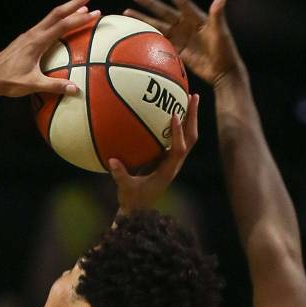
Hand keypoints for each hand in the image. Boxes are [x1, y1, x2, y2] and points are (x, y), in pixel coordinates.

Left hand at [0, 0, 100, 97]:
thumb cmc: (9, 82)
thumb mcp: (33, 84)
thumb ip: (54, 86)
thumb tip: (75, 89)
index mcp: (37, 42)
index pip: (63, 25)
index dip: (80, 19)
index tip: (96, 12)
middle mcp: (33, 34)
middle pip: (58, 12)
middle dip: (76, 2)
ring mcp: (28, 35)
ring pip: (51, 17)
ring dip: (67, 10)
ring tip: (82, 7)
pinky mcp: (25, 39)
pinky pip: (45, 25)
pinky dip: (58, 20)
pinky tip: (62, 24)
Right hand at [108, 94, 198, 213]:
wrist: (140, 210)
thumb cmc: (133, 200)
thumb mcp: (125, 189)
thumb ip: (120, 175)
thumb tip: (112, 160)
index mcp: (167, 171)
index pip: (178, 150)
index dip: (178, 133)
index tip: (175, 115)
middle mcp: (174, 164)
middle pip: (190, 139)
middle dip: (192, 118)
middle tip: (193, 96)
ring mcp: (173, 161)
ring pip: (188, 138)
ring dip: (190, 118)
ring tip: (189, 97)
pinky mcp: (168, 159)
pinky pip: (177, 138)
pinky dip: (179, 124)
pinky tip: (172, 109)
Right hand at [125, 0, 238, 84]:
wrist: (223, 73)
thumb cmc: (226, 51)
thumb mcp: (221, 32)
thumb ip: (218, 14)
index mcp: (196, 18)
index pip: (180, 1)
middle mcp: (186, 25)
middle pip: (164, 12)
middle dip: (149, 4)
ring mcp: (181, 38)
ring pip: (158, 27)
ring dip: (144, 21)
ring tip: (128, 14)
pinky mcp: (178, 51)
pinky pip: (161, 43)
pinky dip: (149, 39)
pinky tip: (137, 35)